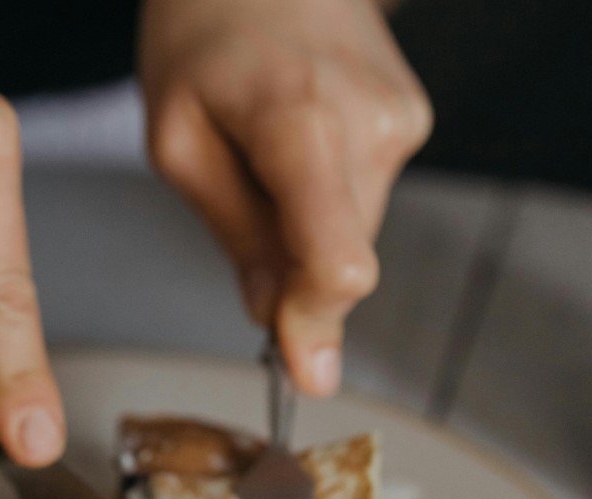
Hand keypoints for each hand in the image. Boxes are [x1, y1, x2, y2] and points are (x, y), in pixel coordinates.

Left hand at [137, 0, 430, 395]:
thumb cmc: (202, 33)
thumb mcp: (179, 142)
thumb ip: (235, 237)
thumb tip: (275, 321)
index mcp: (304, 127)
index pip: (339, 262)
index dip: (318, 325)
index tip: (305, 371)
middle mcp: (372, 125)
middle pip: (341, 260)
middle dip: (291, 270)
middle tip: (238, 210)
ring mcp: (402, 121)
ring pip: (353, 233)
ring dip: (303, 228)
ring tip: (261, 155)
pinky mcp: (412, 119)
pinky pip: (363, 196)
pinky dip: (322, 196)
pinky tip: (291, 143)